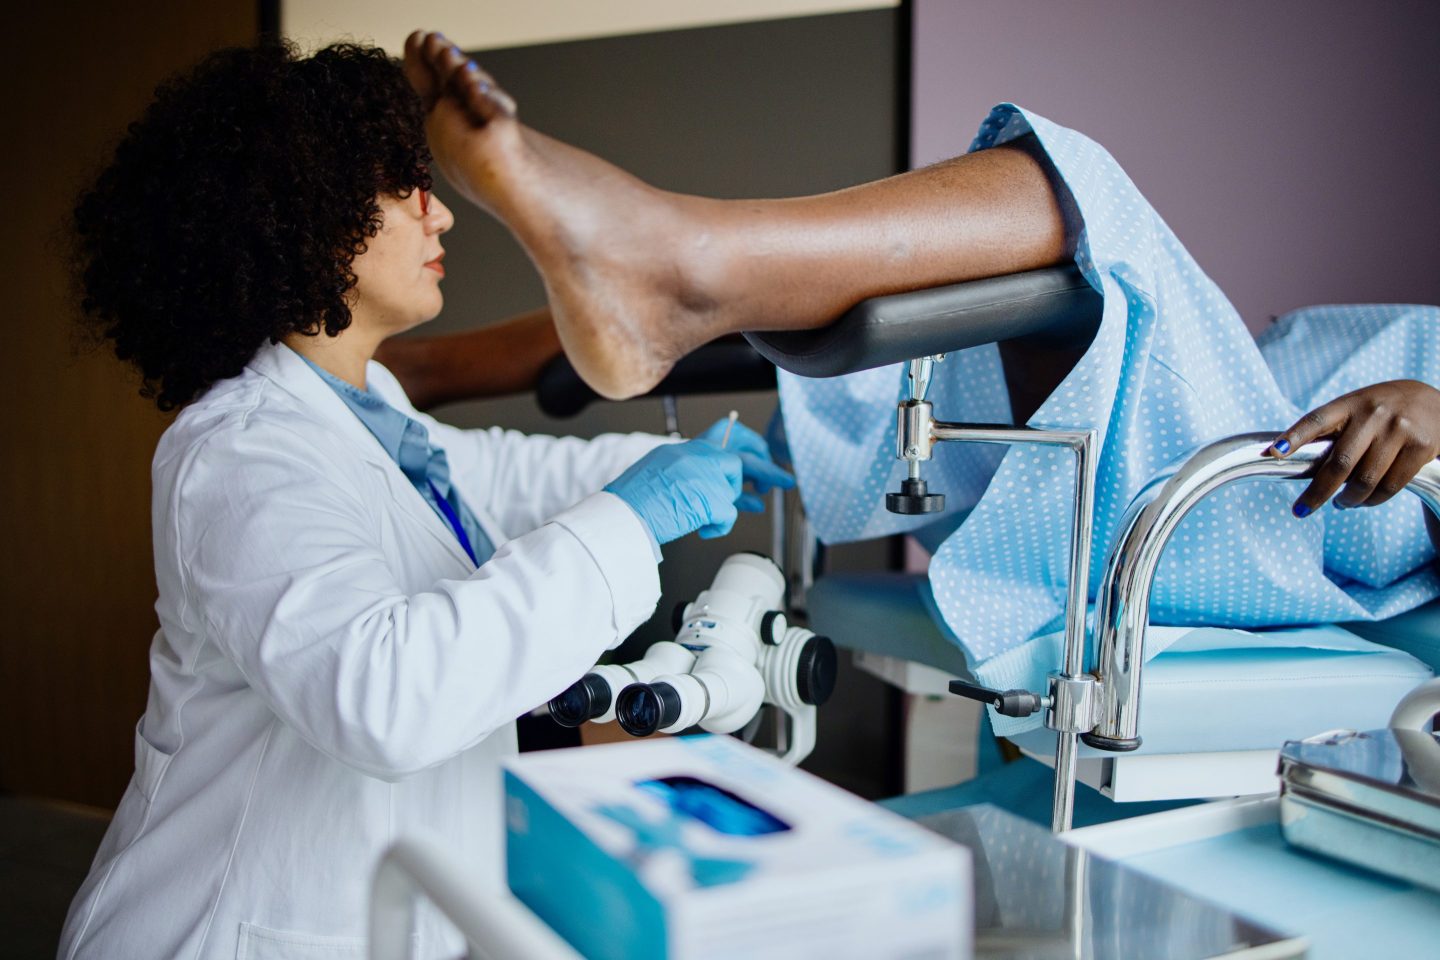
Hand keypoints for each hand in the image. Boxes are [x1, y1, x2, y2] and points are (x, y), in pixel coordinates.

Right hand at [605, 419, 792, 543]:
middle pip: (744, 456)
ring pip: (735, 486)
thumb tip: (718, 488)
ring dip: (736, 502)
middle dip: (767, 468)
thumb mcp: (663, 474)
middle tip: (783, 480)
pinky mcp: (713, 498)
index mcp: (686, 449)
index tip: (758, 452)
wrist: (623, 513)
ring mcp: (706, 475)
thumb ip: (692, 475)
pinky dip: (719, 526)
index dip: (746, 441)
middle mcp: (698, 455)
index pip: (724, 432)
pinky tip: (705, 529)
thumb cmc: (635, 502)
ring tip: (744, 507)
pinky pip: (729, 515)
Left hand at [1267, 380, 1439, 516]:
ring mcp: (1399, 430)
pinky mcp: (1421, 447)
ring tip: (1341, 503)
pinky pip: (1390, 485)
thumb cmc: (1382, 412)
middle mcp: (1373, 414)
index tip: (1274, 453)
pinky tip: (1365, 501)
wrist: (1435, 404)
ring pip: (1365, 480)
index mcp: (1350, 403)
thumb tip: (1291, 461)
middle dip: (1317, 492)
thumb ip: (1333, 429)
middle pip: (1340, 463)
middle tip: (1301, 510)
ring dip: (1348, 500)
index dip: (1294, 437)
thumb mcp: (1357, 408)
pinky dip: (1373, 500)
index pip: (1316, 420)